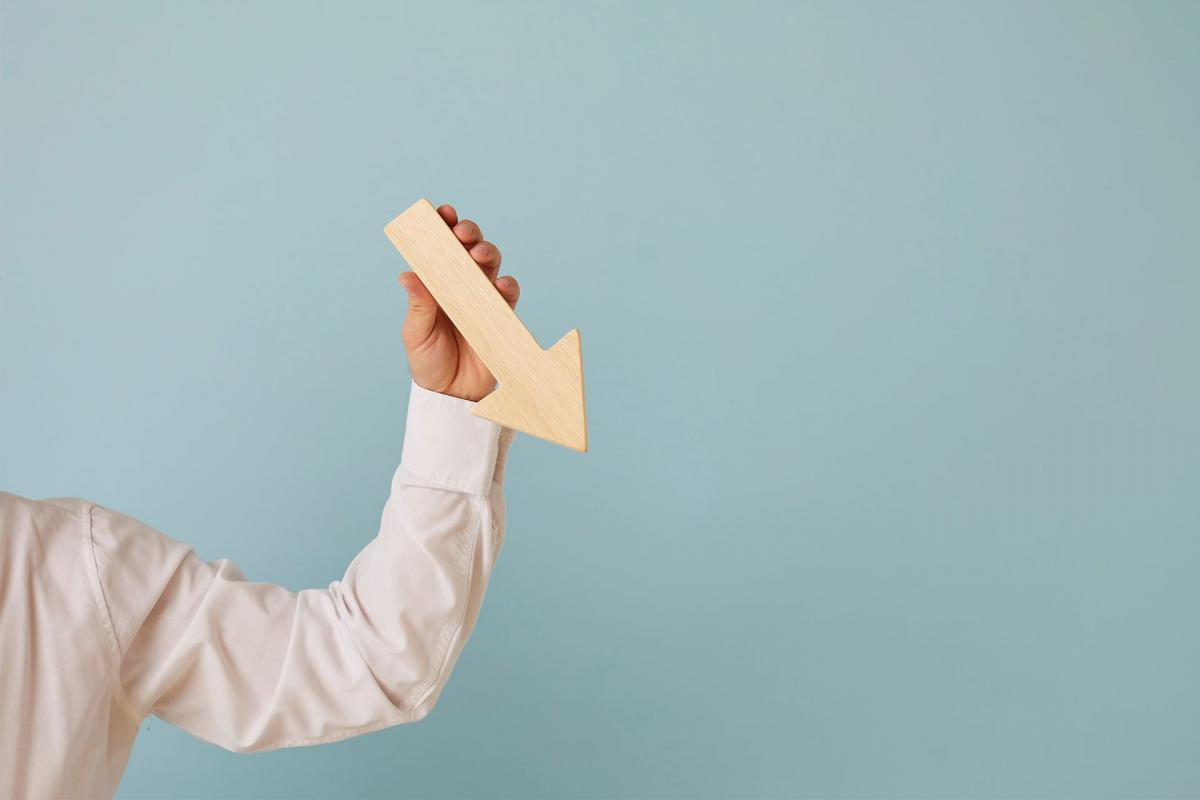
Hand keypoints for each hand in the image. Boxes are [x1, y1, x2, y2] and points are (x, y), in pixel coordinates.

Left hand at [397, 203, 520, 401]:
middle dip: (468, 233)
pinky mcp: (501, 315)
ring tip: (479, 253)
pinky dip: (506, 284)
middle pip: (469, 248)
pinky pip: (508, 293)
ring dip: (488, 252)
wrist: (452, 396)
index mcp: (436, 284)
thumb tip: (408, 274)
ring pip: (491, 264)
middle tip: (462, 232)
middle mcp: (460, 285)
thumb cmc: (428, 363)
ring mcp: (482, 298)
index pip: (440, 248)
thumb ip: (418, 305)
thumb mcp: (416, 334)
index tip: (442, 212)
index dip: (443, 226)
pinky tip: (499, 284)